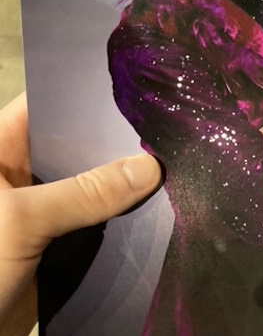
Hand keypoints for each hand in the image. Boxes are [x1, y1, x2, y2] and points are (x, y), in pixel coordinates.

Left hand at [0, 93, 161, 325]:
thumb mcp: (21, 221)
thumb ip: (85, 193)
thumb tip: (150, 168)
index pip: (47, 106)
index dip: (86, 95)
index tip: (135, 87)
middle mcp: (18, 175)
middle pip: (73, 147)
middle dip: (114, 142)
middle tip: (165, 128)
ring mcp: (36, 212)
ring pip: (86, 187)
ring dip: (120, 184)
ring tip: (171, 163)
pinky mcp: (51, 248)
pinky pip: (91, 224)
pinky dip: (117, 221)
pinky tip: (153, 209)